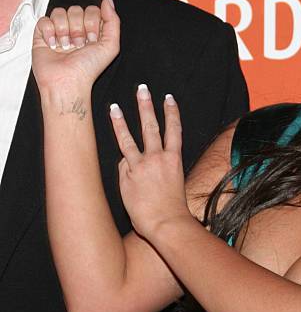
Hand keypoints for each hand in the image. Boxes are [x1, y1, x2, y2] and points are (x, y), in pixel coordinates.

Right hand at [32, 0, 119, 91]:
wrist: (67, 82)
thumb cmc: (89, 69)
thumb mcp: (111, 45)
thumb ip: (113, 20)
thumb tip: (107, 0)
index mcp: (93, 31)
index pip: (92, 10)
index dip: (92, 23)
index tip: (92, 39)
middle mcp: (76, 30)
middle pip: (76, 9)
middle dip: (78, 29)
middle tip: (79, 45)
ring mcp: (59, 31)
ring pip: (59, 12)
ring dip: (64, 31)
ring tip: (66, 46)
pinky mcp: (42, 34)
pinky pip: (44, 20)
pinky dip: (49, 32)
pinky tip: (53, 44)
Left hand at [109, 85, 190, 238]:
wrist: (168, 222)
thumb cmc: (174, 209)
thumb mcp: (173, 185)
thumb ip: (157, 170)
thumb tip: (135, 164)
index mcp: (175, 159)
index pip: (174, 130)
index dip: (172, 112)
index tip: (169, 98)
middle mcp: (160, 157)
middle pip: (152, 126)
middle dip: (147, 106)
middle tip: (143, 89)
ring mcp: (143, 165)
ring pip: (131, 138)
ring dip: (122, 120)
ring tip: (115, 106)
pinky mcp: (130, 175)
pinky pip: (122, 162)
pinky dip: (121, 159)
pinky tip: (119, 159)